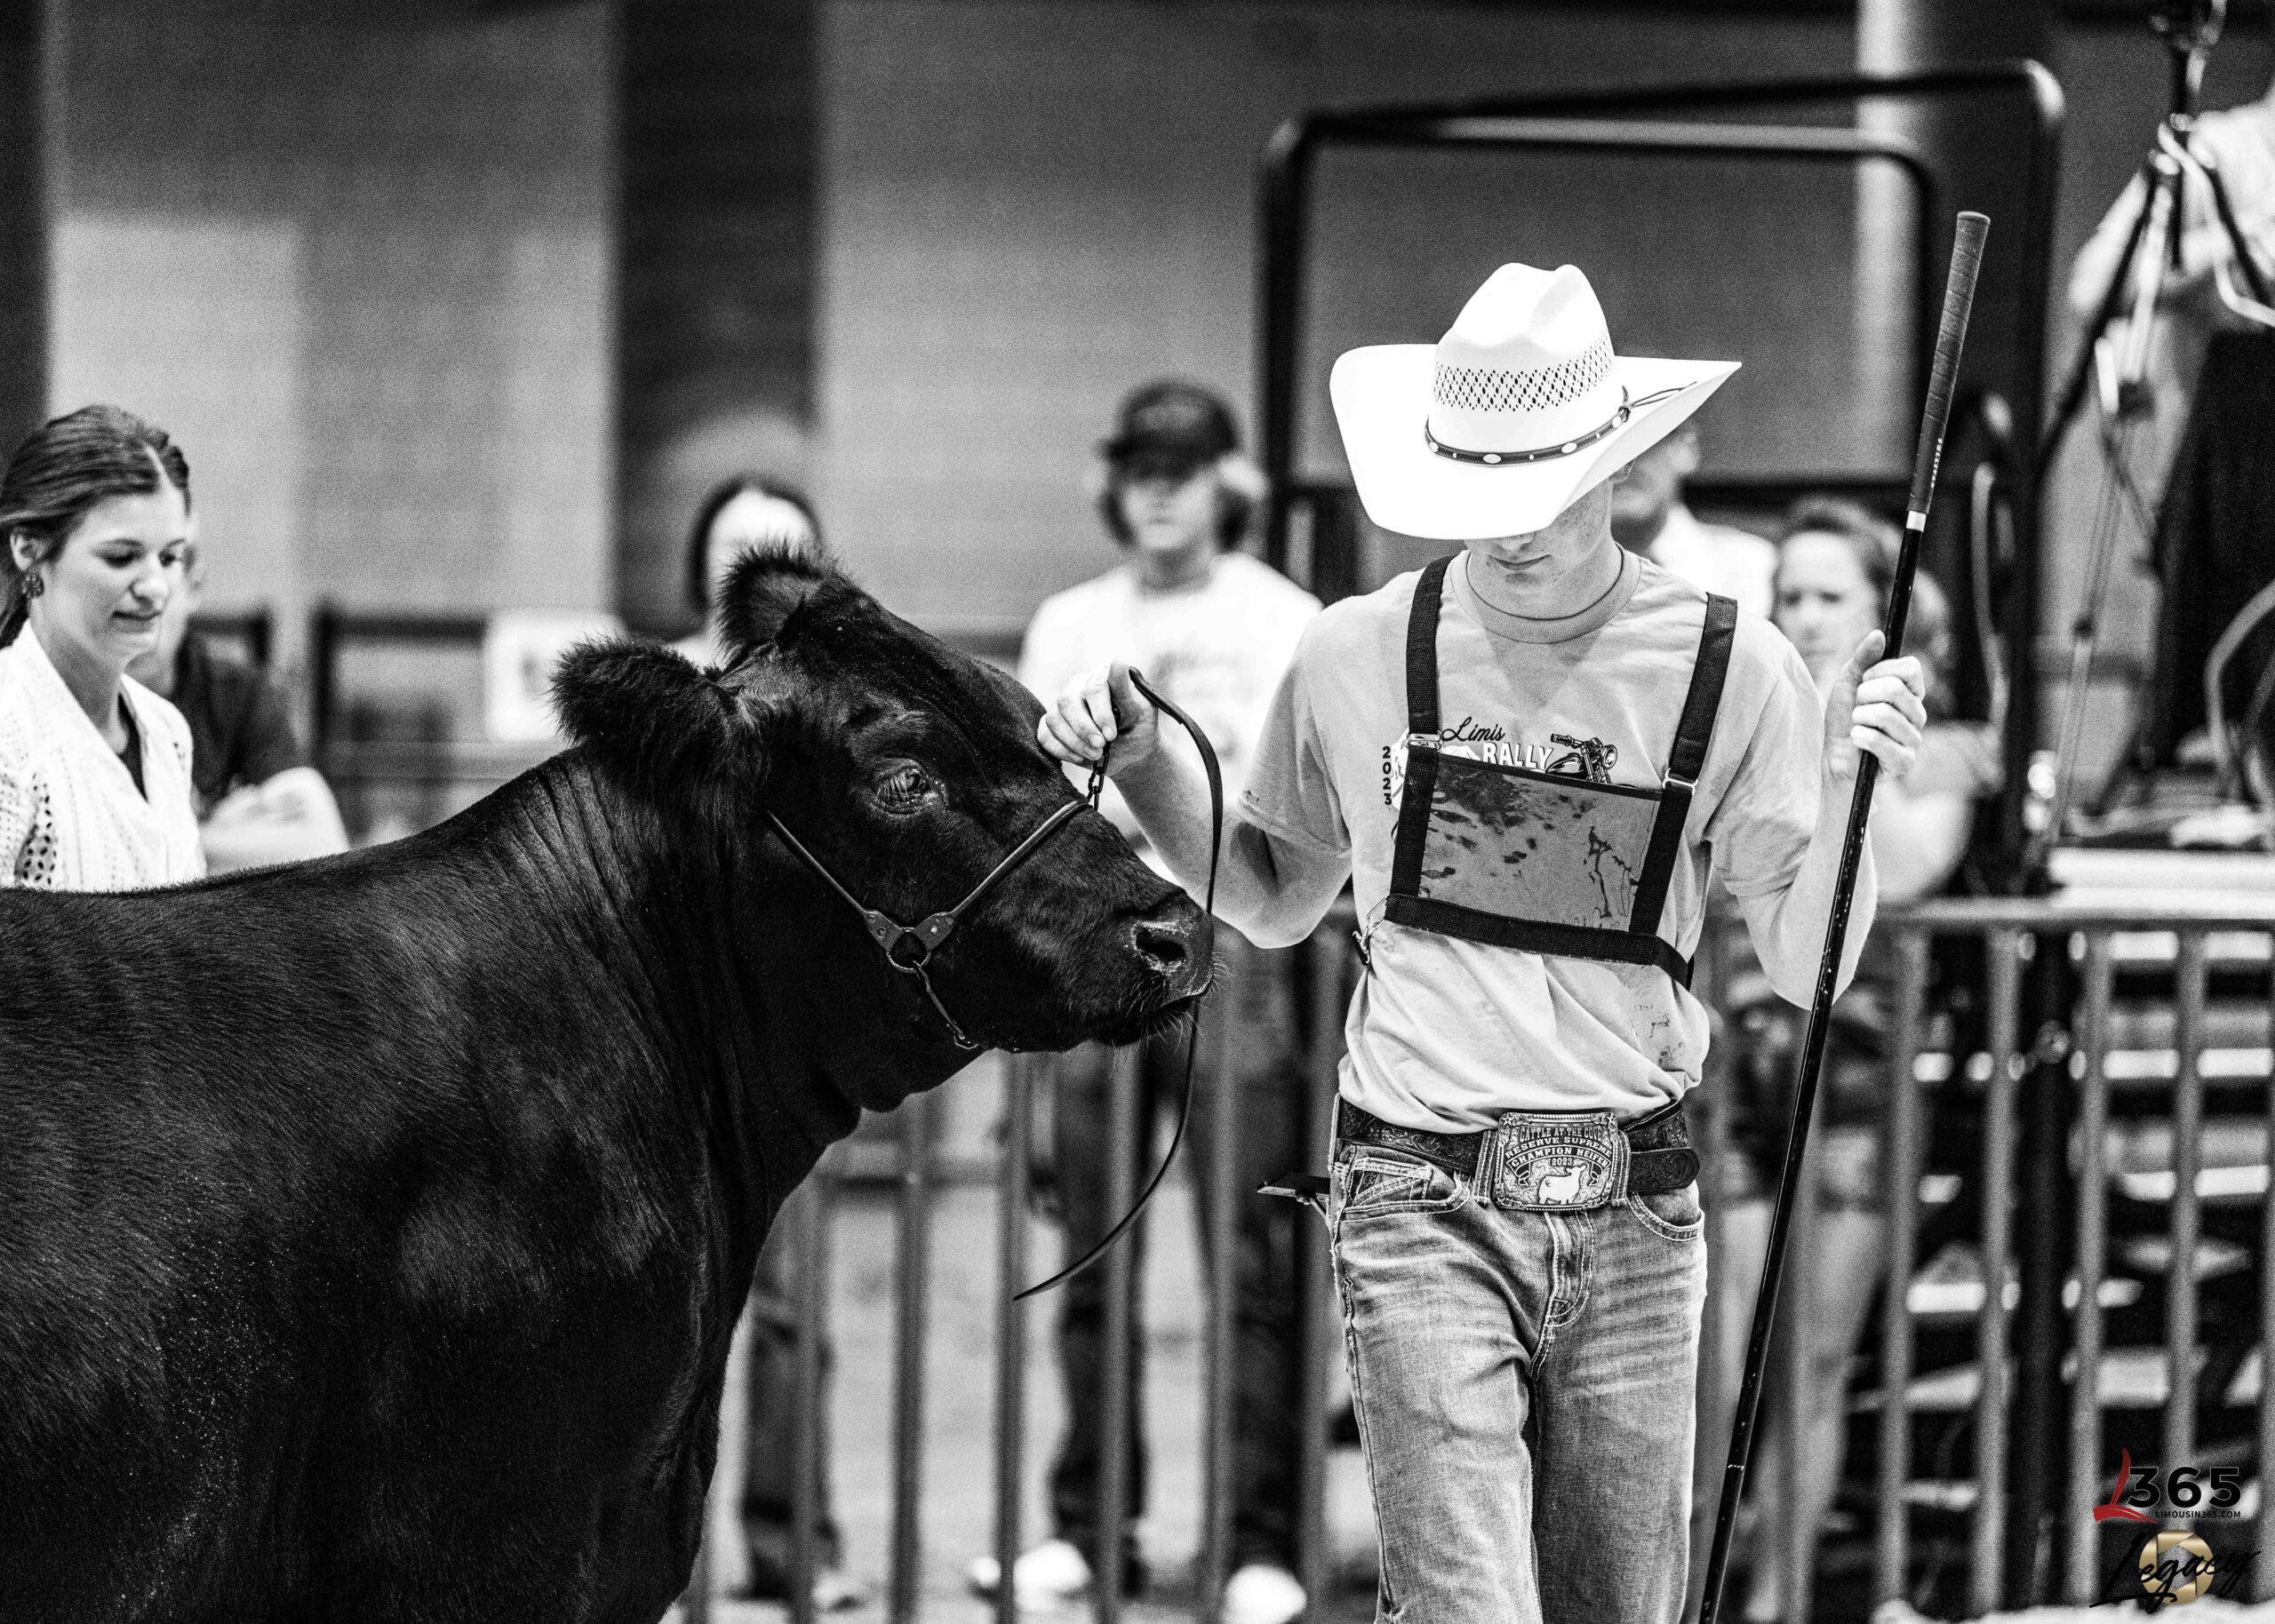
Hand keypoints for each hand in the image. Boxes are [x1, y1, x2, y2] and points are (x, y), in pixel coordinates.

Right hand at [1038, 662, 1160, 776]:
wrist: (1130, 754)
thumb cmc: (1137, 728)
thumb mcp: (1139, 710)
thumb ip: (1125, 689)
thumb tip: (1117, 661)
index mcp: (1099, 677)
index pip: (1093, 687)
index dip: (1100, 713)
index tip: (1110, 735)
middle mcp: (1076, 687)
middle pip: (1067, 701)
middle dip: (1083, 728)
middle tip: (1100, 747)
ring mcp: (1061, 706)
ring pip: (1054, 719)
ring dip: (1074, 742)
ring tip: (1095, 755)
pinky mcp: (1051, 726)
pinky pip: (1044, 735)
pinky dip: (1061, 749)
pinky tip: (1079, 757)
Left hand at [1824, 631, 1927, 783]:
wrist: (1834, 756)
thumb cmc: (1844, 719)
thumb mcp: (1849, 682)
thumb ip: (1864, 658)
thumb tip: (1879, 634)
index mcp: (1911, 693)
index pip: (1911, 668)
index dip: (1881, 670)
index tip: (1864, 680)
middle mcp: (1918, 714)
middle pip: (1895, 689)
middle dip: (1864, 695)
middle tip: (1857, 707)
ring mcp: (1914, 739)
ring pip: (1885, 714)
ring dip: (1858, 717)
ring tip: (1857, 725)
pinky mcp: (1904, 761)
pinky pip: (1880, 741)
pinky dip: (1859, 737)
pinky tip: (1857, 741)